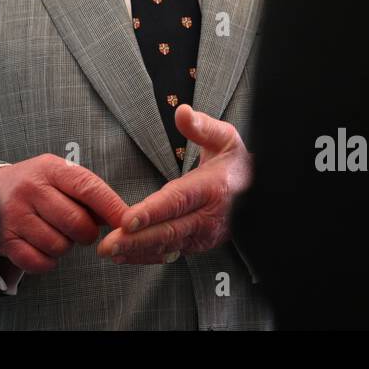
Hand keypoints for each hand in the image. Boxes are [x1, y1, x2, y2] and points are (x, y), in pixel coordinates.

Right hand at [0, 155, 128, 273]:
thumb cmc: (32, 185)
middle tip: (80, 231)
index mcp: (49, 168)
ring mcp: (15, 215)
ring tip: (54, 233)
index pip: (88, 187)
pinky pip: (38, 262)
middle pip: (77, 223)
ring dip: (64, 246)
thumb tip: (119, 216)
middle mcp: (31, 189)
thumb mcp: (56, 175)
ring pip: (59, 245)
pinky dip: (46, 261)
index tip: (127, 221)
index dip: (111, 207)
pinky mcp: (4, 239)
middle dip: (86, 233)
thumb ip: (86, 191)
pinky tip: (41, 247)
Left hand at [96, 106, 251, 263]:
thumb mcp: (225, 138)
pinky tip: (125, 257)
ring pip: (168, 246)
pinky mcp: (199, 244)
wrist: (261, 192)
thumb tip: (181, 111)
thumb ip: (202, 126)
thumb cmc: (236, 163)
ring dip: (138, 252)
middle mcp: (209, 216)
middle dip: (136, 240)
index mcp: (212, 188)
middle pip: (169, 230)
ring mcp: (204, 234)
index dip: (152, 212)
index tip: (127, 220)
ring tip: (111, 252)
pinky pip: (171, 252)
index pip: (177, 201)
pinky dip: (147, 257)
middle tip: (108, 245)